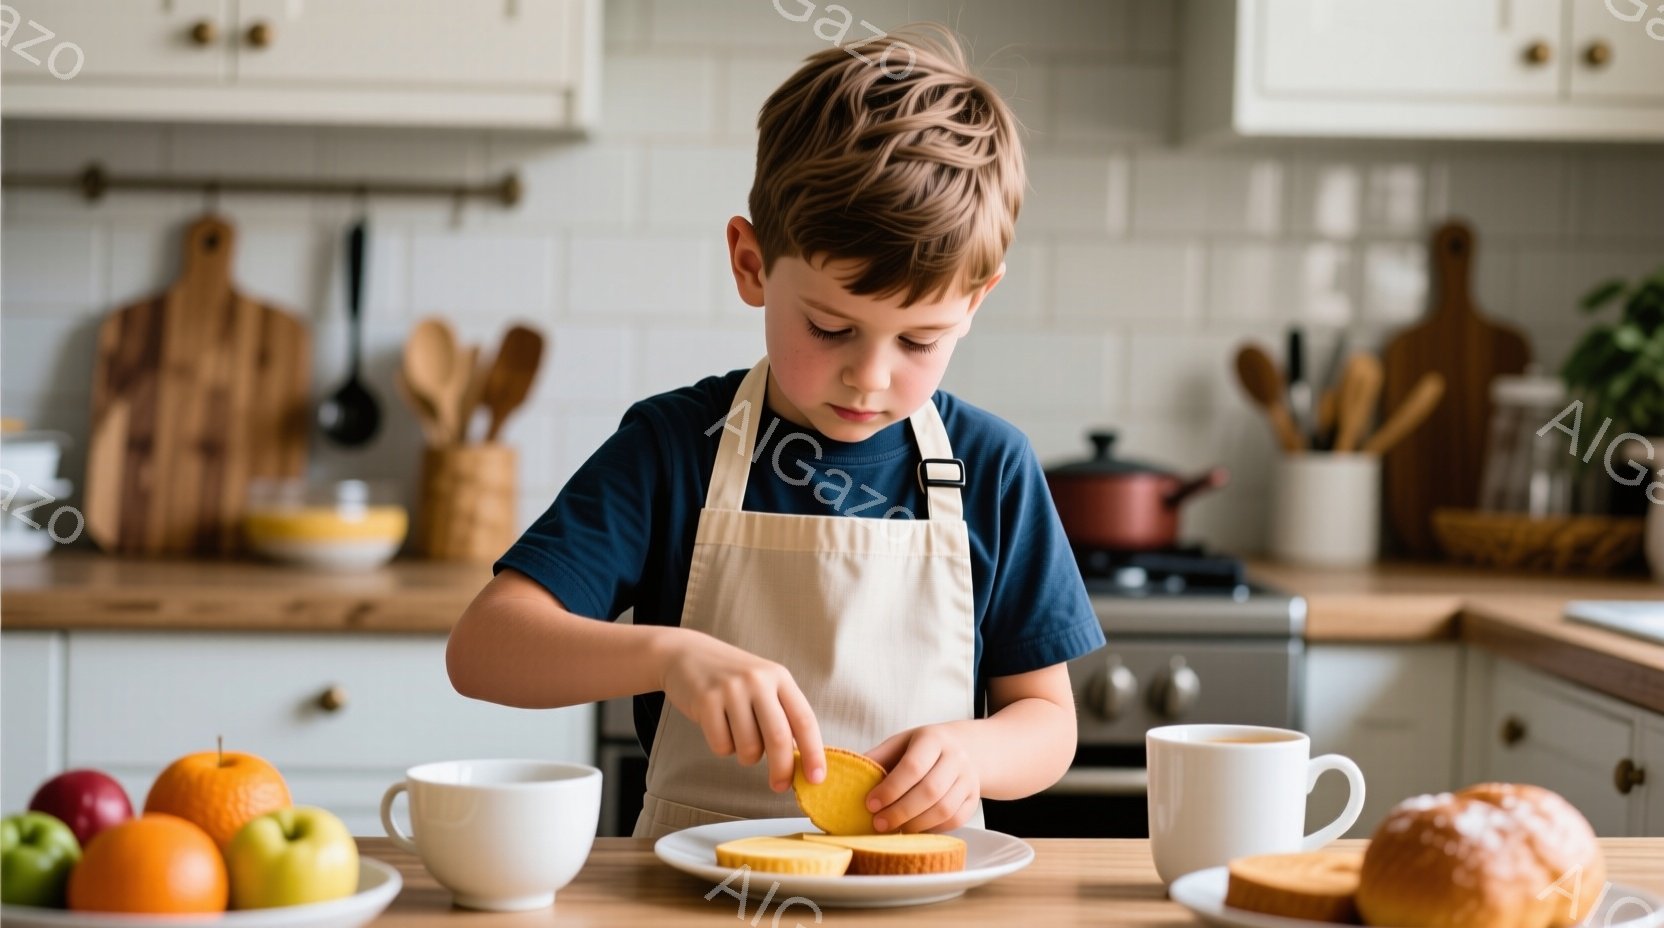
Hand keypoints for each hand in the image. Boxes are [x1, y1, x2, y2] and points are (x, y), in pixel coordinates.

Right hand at [658, 628, 824, 791]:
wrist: (687, 654)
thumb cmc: (732, 678)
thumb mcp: (764, 685)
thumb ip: (783, 715)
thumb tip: (801, 761)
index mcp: (780, 677)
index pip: (804, 720)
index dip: (813, 753)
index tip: (816, 779)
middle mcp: (758, 680)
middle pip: (779, 738)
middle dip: (782, 769)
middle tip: (780, 785)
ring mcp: (731, 689)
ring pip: (748, 748)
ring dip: (746, 756)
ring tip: (738, 736)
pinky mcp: (706, 700)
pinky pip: (722, 746)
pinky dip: (722, 747)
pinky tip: (718, 727)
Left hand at [863, 724, 979, 832]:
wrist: (968, 748)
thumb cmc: (924, 748)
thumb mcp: (901, 743)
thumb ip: (877, 758)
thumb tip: (846, 776)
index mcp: (933, 739)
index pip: (913, 767)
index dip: (890, 789)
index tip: (870, 804)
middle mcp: (956, 757)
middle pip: (929, 791)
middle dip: (900, 812)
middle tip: (878, 824)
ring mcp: (969, 779)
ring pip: (944, 809)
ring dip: (916, 824)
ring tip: (895, 830)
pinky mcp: (974, 798)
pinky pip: (955, 820)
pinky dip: (932, 829)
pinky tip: (915, 829)